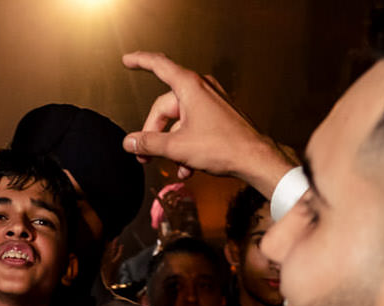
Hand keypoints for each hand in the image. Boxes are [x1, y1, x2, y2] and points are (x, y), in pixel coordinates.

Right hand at [121, 52, 296, 192]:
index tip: (127, 60)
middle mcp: (201, 89)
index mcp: (189, 87)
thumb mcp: (177, 147)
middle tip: (145, 156)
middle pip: (166, 107)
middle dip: (154, 134)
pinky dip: (187, 145)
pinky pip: (195, 126)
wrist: (255, 159)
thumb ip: (149, 143)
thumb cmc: (224, 147)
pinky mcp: (219, 116)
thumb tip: (130, 143)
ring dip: (172, 145)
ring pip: (180, 121)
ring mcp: (212, 102)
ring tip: (173, 166)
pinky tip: (188, 167)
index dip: (140, 62)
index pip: (159, 66)